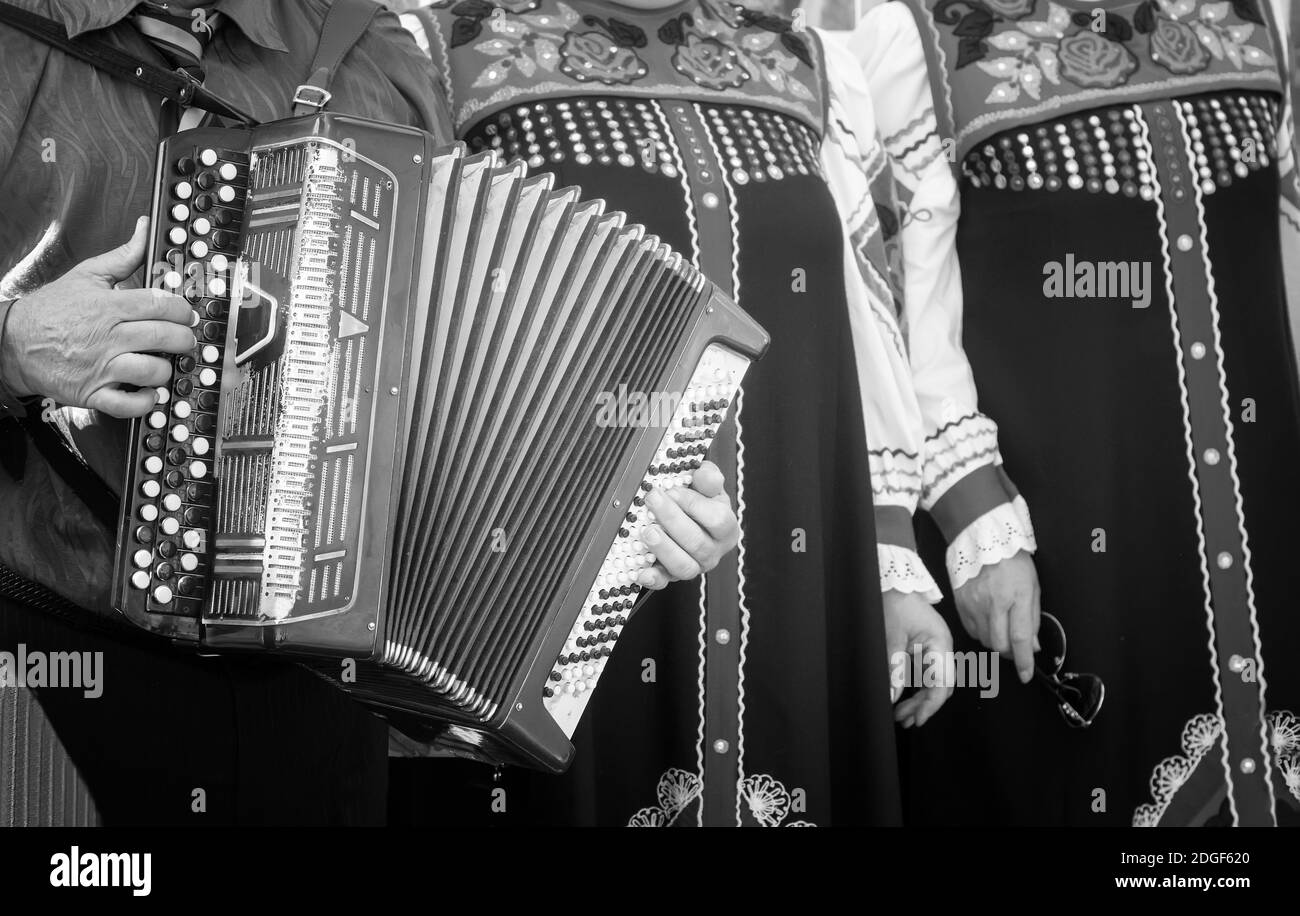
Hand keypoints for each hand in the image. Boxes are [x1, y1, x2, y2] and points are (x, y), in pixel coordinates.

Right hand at [0, 216, 194, 417]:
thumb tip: (145, 230)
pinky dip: (146, 401)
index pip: (161, 305)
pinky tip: (148, 390)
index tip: (186, 314)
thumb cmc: (52, 310)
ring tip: (163, 362)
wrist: (13, 341)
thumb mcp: (86, 275)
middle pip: (164, 337)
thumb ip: (123, 256)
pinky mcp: (93, 393)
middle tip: (184, 339)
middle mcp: (108, 337)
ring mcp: (101, 368)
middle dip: (184, 339)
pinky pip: (130, 404)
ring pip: (153, 370)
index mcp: (108, 306)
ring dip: (166, 368)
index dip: (183, 310)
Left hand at [635, 460, 737, 589]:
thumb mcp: (707, 485)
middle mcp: (713, 551)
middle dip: (672, 520)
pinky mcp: (672, 576)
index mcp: (726, 528)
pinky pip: (664, 582)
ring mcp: (694, 566)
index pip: (717, 520)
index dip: (694, 505)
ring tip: (647, 531)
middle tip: (652, 500)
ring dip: (664, 549)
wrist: (690, 518)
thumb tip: (704, 474)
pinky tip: (642, 570)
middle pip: (697, 543)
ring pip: (683, 566)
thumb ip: (708, 477)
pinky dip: (653, 578)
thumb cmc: (700, 501)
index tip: (673, 490)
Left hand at [884, 589, 953, 727]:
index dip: (931, 705)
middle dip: (923, 706)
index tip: (918, 719)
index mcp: (941, 645)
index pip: (943, 684)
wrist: (894, 584)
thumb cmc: (895, 604)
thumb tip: (892, 696)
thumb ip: (894, 669)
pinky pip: (925, 675)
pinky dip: (915, 689)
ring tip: (900, 716)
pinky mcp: (926, 651)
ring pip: (932, 684)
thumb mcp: (892, 639)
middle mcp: (942, 650)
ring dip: (918, 700)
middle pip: (939, 687)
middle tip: (904, 721)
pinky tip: (902, 701)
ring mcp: (936, 651)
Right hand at [953, 550, 1040, 683]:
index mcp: (1015, 598)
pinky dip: (981, 633)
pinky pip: (971, 630)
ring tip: (1001, 629)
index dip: (1024, 662)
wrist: (983, 542)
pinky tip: (987, 623)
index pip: (1019, 639)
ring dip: (996, 642)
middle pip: (999, 644)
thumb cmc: (1013, 562)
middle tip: (1015, 647)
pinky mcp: (961, 604)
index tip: (1026, 675)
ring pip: (984, 640)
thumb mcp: (1032, 588)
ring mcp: (973, 605)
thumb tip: (1032, 647)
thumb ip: (1032, 619)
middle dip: (1010, 652)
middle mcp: (993, 604)